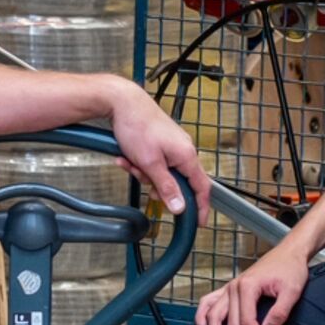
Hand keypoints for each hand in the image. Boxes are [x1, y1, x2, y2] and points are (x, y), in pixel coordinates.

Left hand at [107, 81, 212, 217]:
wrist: (122, 102)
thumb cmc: (137, 126)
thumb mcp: (150, 163)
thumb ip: (166, 187)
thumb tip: (180, 207)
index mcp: (187, 156)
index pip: (202, 187)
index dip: (201, 206)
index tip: (199, 222)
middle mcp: (184, 150)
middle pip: (178, 182)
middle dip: (157, 186)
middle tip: (143, 182)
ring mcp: (173, 146)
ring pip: (162, 173)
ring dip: (144, 173)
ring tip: (129, 163)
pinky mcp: (162, 143)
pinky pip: (154, 162)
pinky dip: (140, 163)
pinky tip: (126, 158)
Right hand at [194, 242, 310, 324]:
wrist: (288, 252)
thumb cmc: (291, 269)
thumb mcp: (292, 291)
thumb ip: (279, 313)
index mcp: (248, 286)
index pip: (246, 321)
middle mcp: (233, 287)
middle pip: (232, 324)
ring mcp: (229, 288)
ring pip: (214, 316)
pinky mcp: (230, 289)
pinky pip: (209, 303)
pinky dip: (202, 317)